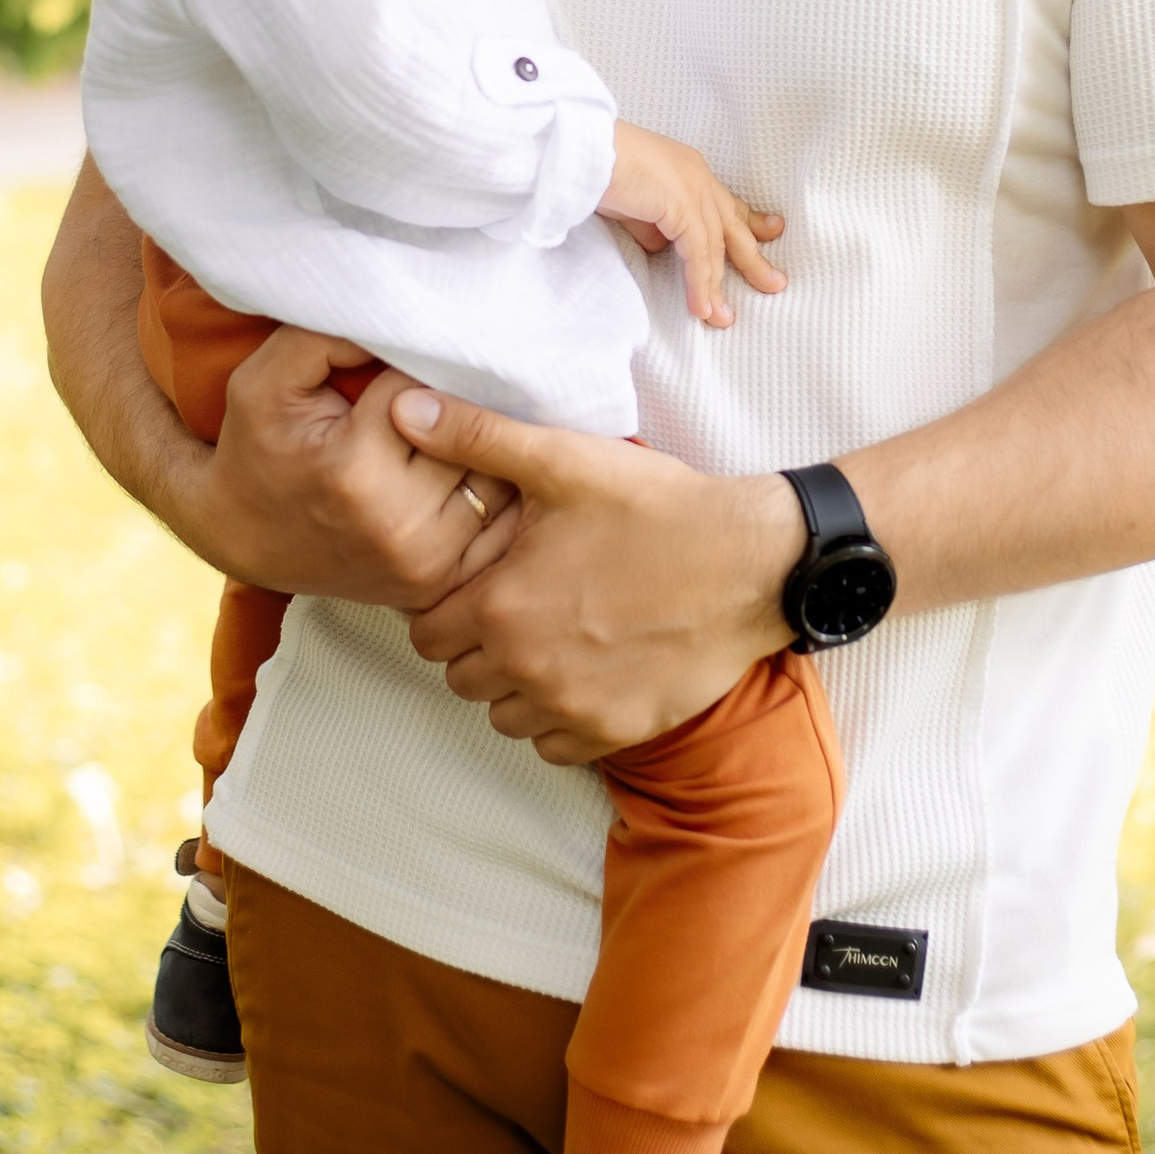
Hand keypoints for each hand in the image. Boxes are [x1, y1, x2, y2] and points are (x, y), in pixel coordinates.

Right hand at [200, 323, 523, 609]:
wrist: (242, 535)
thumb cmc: (258, 445)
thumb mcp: (267, 378)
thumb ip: (327, 336)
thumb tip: (401, 314)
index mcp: (355, 471)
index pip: (426, 389)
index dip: (415, 367)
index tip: (403, 364)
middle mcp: (399, 526)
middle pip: (471, 435)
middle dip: (458, 404)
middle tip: (445, 387)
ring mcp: (424, 563)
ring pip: (495, 478)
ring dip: (484, 447)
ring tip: (463, 424)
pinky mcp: (438, 584)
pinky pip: (495, 525)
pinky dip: (492, 494)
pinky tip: (472, 469)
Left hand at [388, 388, 802, 762]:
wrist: (751, 564)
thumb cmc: (658, 509)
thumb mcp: (563, 460)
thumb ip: (476, 436)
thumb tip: (404, 408)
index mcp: (500, 607)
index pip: (424, 633)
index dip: (445, 607)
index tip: (480, 586)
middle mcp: (525, 668)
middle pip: (460, 677)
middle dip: (476, 646)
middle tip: (518, 608)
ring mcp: (571, 707)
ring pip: (502, 715)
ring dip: (514, 686)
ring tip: (552, 638)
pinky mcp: (614, 731)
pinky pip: (553, 745)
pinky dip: (559, 717)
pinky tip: (584, 672)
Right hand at [600, 124, 786, 327]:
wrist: (582, 151)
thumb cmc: (599, 170)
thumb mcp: (634, 205)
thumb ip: (654, 227)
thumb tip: (663, 250)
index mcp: (689, 170)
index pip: (725, 202)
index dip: (750, 221)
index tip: (771, 232)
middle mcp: (698, 176)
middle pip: (733, 225)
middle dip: (753, 258)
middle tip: (775, 283)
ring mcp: (693, 189)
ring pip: (714, 247)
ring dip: (716, 286)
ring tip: (722, 318)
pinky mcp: (681, 205)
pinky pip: (696, 254)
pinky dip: (699, 283)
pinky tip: (701, 307)